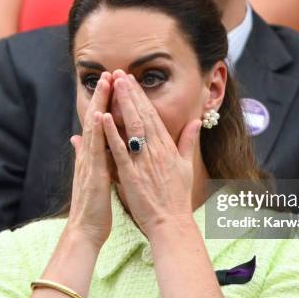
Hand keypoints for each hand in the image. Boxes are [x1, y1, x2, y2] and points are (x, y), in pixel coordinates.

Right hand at [67, 72, 113, 248]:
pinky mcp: (93, 174)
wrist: (85, 231)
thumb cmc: (92, 206)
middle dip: (102, 96)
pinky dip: (96, 132)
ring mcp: (89, 163)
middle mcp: (89, 155)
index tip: (113, 84)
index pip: (98, 124)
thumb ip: (84, 156)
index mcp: (92, 156)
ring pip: (93, 128)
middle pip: (95, 119)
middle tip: (110, 73)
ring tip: (106, 84)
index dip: (104, 103)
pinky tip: (99, 116)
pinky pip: (94, 150)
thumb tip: (76, 139)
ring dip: (99, 105)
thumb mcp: (90, 177)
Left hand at [102, 70, 201, 238]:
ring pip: (132, 128)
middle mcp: (156, 151)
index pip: (153, 116)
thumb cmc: (177, 197)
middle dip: (131, 94)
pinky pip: (120, 151)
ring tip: (114, 86)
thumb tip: (195, 122)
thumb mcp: (186, 166)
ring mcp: (144, 162)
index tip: (132, 81)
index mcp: (167, 148)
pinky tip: (103, 118)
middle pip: (142, 116)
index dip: (141, 97)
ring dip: (122, 105)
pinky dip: (111, 134)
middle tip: (120, 74)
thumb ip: (188, 141)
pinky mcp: (131, 175)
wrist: (172, 223)